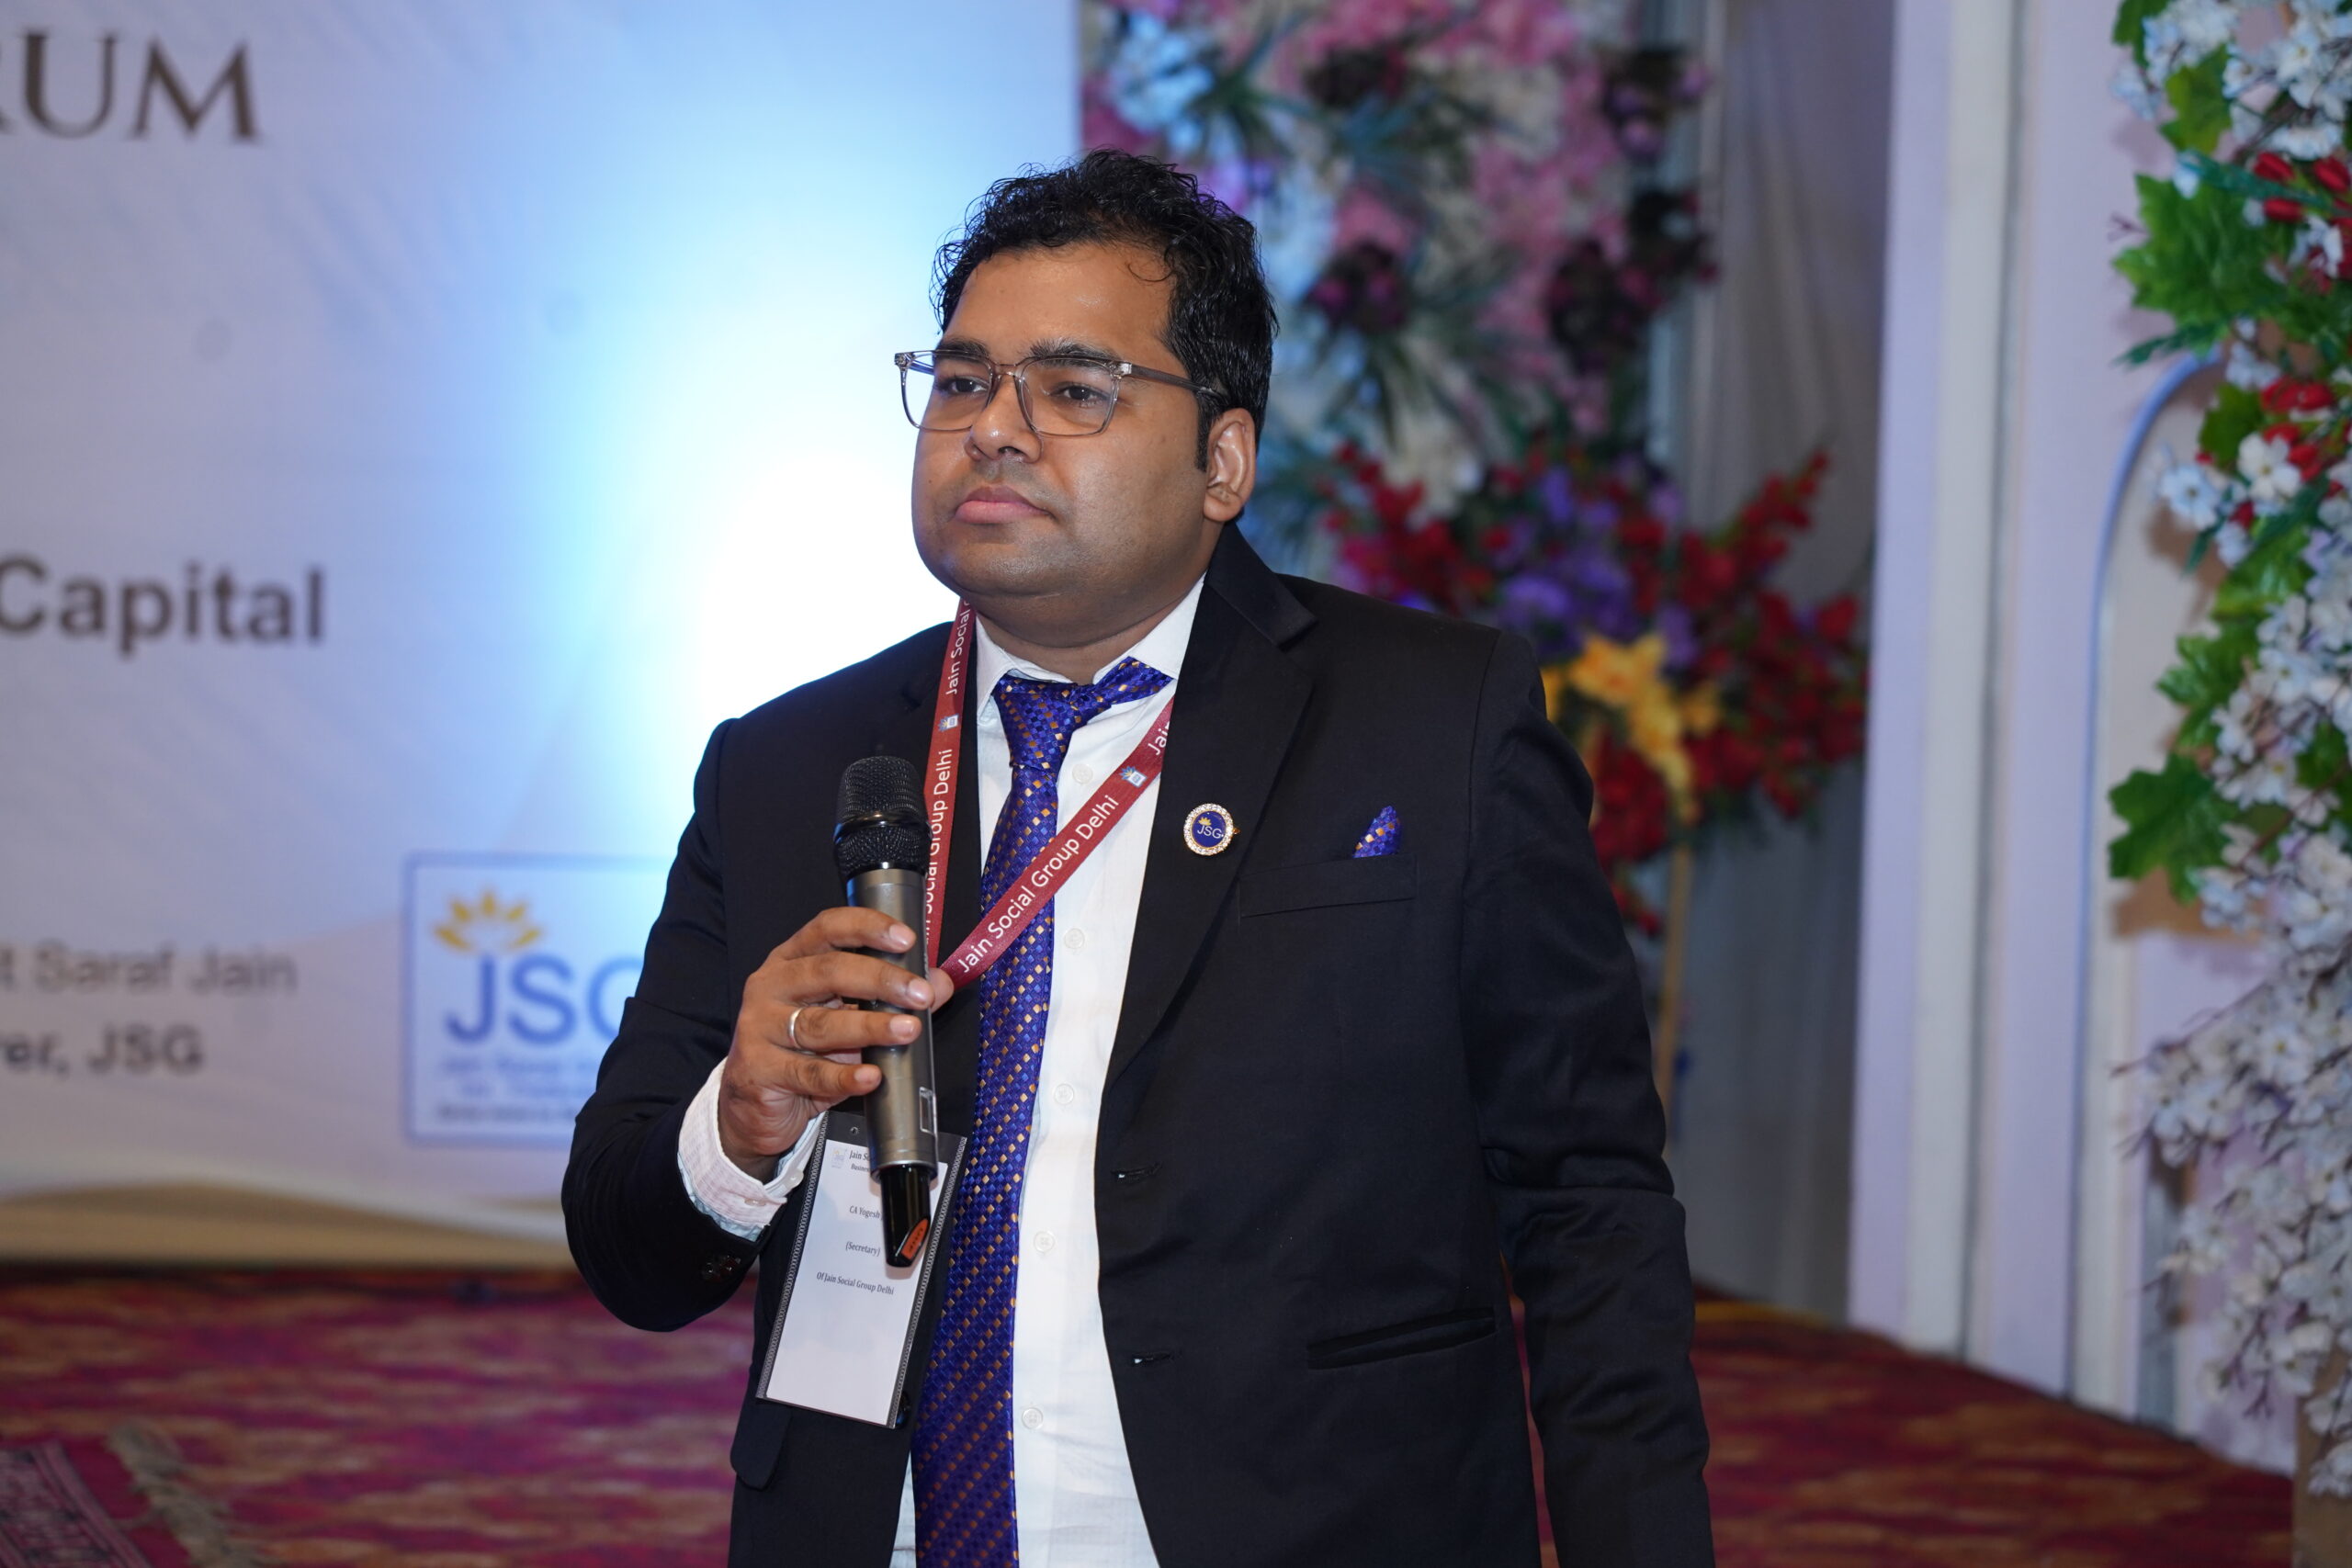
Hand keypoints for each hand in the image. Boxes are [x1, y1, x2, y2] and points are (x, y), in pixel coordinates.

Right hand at [718, 908, 953, 1179]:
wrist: (753, 1105)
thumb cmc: (803, 1050)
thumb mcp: (846, 1015)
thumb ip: (890, 996)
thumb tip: (938, 983)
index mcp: (792, 960)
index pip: (828, 929)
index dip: (867, 928)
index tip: (906, 939)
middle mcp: (771, 986)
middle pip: (828, 972)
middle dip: (881, 980)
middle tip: (919, 995)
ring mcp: (759, 1028)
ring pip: (821, 1024)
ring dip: (871, 1027)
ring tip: (908, 1031)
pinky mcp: (758, 1070)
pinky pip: (809, 1072)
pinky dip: (845, 1075)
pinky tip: (871, 1076)